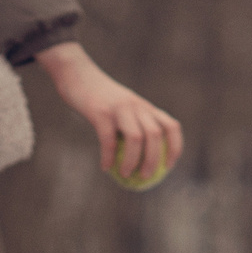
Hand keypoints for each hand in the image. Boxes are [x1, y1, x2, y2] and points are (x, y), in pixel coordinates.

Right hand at [35, 43, 182, 182]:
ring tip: (126, 175)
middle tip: (146, 177)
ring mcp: (120, 108)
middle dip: (154, 160)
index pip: (171, 126)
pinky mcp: (101, 112)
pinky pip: (109, 140)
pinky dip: (109, 157)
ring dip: (133, 160)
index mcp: (145, 107)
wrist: (76, 75)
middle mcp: (137, 106)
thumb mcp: (121, 108)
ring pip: (136, 138)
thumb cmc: (98, 98)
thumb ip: (131, 126)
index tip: (169, 166)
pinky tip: (105, 168)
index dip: (175, 147)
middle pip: (155, 135)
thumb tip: (138, 159)